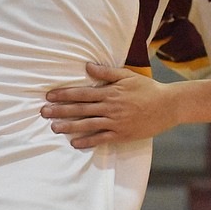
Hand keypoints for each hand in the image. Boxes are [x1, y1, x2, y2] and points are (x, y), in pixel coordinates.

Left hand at [42, 63, 176, 148]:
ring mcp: (115, 122)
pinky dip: (86, 141)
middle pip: (80, 109)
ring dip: (68, 126)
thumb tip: (87, 66)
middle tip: (43, 112)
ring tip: (53, 127)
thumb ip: (106, 73)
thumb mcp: (127, 75)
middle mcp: (109, 107)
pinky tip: (74, 143)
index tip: (49, 96)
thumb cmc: (147, 88)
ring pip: (87, 124)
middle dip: (60, 110)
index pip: (82, 93)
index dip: (64, 94)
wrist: (167, 106)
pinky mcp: (121, 134)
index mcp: (110, 92)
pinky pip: (100, 139)